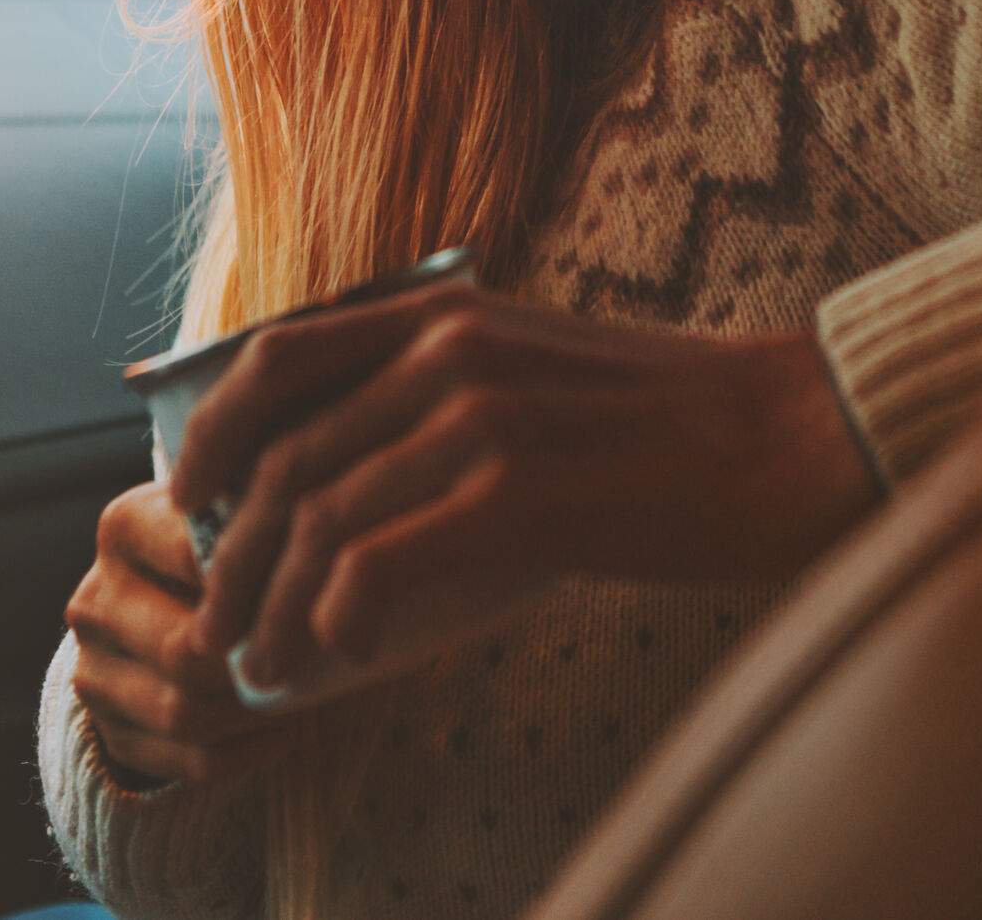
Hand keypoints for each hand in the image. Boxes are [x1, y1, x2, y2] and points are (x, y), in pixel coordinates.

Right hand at [64, 483, 291, 785]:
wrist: (168, 600)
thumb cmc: (225, 545)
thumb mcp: (235, 509)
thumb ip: (266, 514)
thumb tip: (321, 545)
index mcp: (124, 528)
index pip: (194, 558)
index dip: (263, 580)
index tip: (316, 591)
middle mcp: (94, 600)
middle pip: (183, 650)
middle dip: (256, 661)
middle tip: (317, 659)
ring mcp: (93, 672)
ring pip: (184, 714)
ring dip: (256, 711)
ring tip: (305, 692)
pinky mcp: (111, 733)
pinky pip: (192, 762)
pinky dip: (250, 750)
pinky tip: (283, 725)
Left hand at [166, 285, 878, 695]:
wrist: (792, 437)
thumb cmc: (666, 424)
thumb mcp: (532, 369)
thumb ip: (439, 397)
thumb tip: (340, 484)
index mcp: (442, 311)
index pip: (275, 358)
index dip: (212, 433)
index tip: (189, 501)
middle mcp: (445, 350)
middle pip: (287, 460)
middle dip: (235, 555)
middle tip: (220, 625)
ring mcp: (480, 417)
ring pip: (322, 523)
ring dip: (276, 608)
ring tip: (265, 668)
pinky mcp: (519, 491)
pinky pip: (381, 563)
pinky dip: (340, 616)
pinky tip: (341, 654)